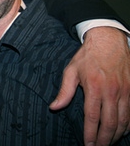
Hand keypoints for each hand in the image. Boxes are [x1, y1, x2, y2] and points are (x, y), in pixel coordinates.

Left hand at [50, 26, 129, 145]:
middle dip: (105, 139)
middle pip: (110, 123)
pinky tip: (122, 130)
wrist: (109, 40)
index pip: (92, 117)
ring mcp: (126, 91)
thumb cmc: (87, 56)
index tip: (88, 144)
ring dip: (118, 135)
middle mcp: (112, 91)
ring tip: (109, 142)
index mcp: (94, 88)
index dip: (90, 134)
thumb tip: (54, 107)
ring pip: (124, 120)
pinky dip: (128, 124)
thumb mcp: (71, 71)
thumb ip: (64, 91)